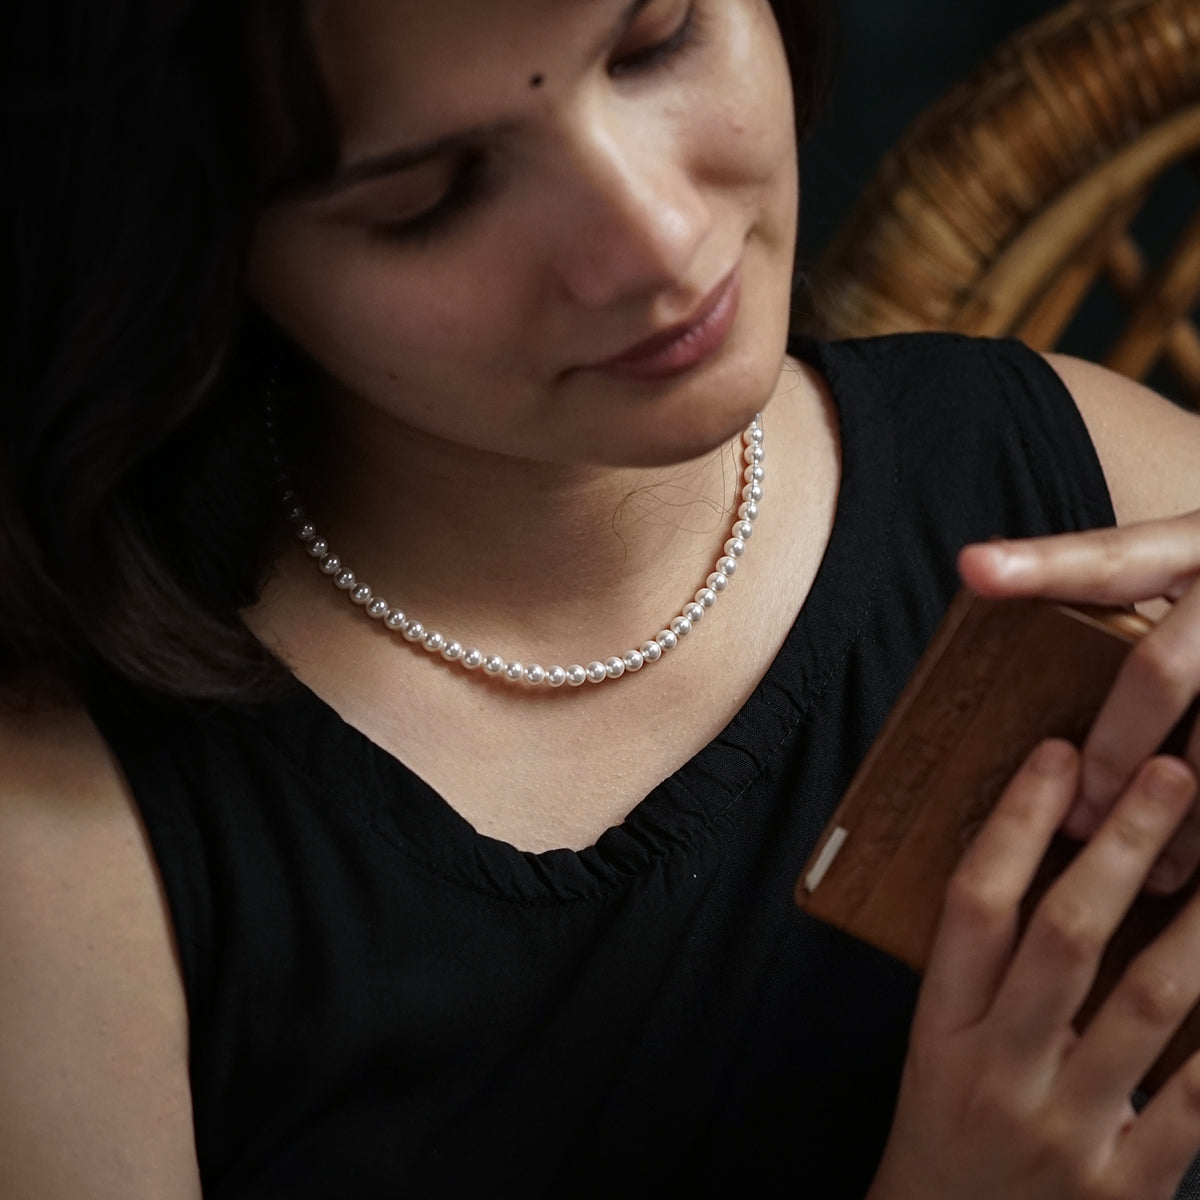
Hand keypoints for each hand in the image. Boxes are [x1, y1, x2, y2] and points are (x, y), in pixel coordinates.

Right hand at [869, 740, 1199, 1199]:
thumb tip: (1063, 871)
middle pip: (1063, 937)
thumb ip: (988, 975)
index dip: (1015, 824)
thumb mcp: (938, 1052)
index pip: (973, 905)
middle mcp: (999, 1069)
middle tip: (1169, 771)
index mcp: (942, 1029)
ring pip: (1149, 1005)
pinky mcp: (1127, 1189)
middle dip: (1120, 847)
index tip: (1056, 757)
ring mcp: (1066, 1131)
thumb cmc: (947, 1134)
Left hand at [960, 512, 1199, 890]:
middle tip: (1079, 820)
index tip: (973, 569)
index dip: (1041, 563)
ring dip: (1193, 814)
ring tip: (1161, 874)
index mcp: (1194, 539)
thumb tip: (986, 584)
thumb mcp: (1194, 556)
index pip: (1110, 557)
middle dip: (1115, 750)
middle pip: (1158, 667)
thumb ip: (1122, 578)